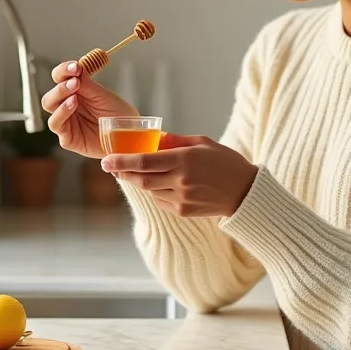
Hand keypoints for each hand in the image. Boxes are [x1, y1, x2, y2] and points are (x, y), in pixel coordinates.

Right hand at [40, 60, 137, 158]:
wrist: (129, 137)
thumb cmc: (118, 116)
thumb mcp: (104, 96)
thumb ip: (87, 84)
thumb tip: (75, 67)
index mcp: (75, 93)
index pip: (60, 78)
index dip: (64, 70)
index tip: (74, 66)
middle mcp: (67, 105)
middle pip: (51, 92)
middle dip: (60, 85)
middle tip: (74, 81)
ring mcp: (66, 121)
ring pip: (49, 105)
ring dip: (59, 95)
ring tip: (74, 93)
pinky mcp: (67, 138)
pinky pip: (56, 124)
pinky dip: (61, 112)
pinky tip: (73, 104)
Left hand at [101, 133, 258, 217]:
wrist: (245, 192)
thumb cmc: (225, 162)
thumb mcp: (202, 143)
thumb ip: (175, 141)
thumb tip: (152, 138)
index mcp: (185, 160)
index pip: (144, 162)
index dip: (121, 162)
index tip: (105, 160)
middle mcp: (181, 181)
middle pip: (140, 179)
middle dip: (122, 173)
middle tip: (110, 167)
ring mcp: (182, 199)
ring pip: (149, 190)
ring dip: (138, 181)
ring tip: (135, 172)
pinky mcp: (183, 212)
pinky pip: (159, 200)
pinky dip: (153, 191)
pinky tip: (158, 183)